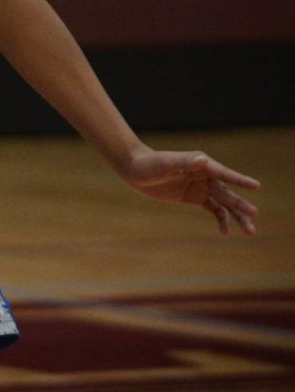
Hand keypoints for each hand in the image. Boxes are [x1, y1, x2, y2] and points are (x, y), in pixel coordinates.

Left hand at [120, 146, 261, 234]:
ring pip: (224, 203)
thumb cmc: (149, 163)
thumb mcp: (165, 163)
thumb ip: (184, 162)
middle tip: (254, 215)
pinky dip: (221, 219)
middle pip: (227, 192)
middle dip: (240, 205)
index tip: (256, 186)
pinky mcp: (194, 197)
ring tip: (250, 231)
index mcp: (201, 164)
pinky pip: (213, 209)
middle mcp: (205, 175)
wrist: (135, 169)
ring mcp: (201, 187)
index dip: (239, 180)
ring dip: (236, 216)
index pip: (224, 174)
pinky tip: (225, 232)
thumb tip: (203, 160)